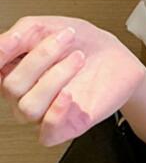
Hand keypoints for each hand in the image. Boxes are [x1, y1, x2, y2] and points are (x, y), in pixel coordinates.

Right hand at [0, 15, 145, 146]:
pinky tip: (69, 94)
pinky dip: (56, 114)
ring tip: (78, 58)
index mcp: (14, 71)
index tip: (19, 38)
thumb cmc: (83, 43)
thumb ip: (19, 36)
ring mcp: (45, 111)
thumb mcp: (47, 28)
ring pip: (29, 107)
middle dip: (41, 58)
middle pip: (11, 87)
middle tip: (66, 39)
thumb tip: (0, 45)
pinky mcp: (67, 126)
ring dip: (55, 78)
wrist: (117, 55)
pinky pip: (47, 134)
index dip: (0, 56)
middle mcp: (25, 94)